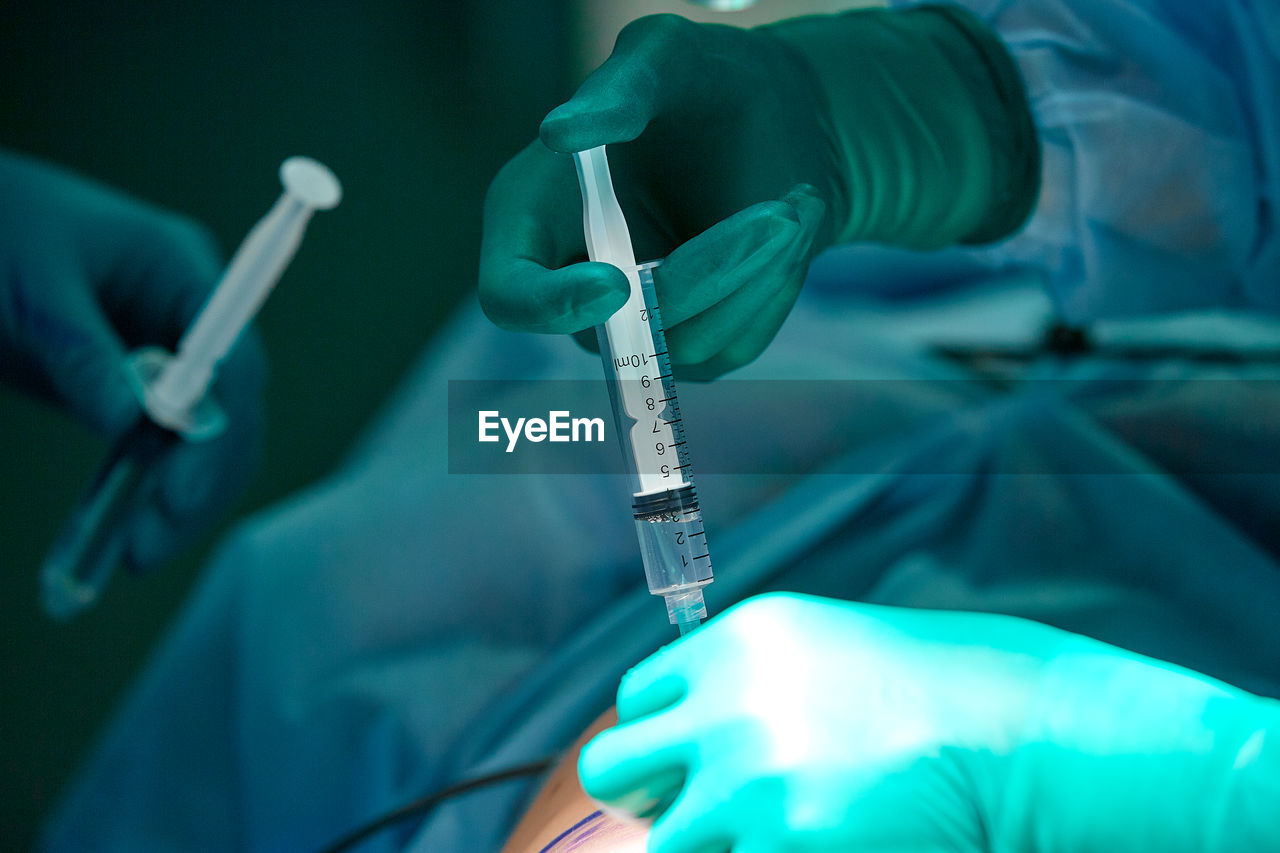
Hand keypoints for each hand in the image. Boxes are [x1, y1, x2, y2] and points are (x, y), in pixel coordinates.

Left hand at [0, 150, 264, 572]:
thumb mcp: (27, 288)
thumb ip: (81, 354)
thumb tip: (129, 423)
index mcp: (181, 268)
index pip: (233, 357)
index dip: (221, 428)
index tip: (183, 491)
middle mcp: (193, 313)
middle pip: (236, 408)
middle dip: (204, 481)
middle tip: (149, 544)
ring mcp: (171, 349)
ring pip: (212, 437)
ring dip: (187, 497)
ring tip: (138, 551)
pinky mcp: (142, 382)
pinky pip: (169, 444)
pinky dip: (156, 487)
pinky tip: (131, 528)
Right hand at [480, 7, 1037, 378]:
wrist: (799, 122)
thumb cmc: (722, 81)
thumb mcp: (674, 54)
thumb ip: (622, 84)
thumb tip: (565, 130)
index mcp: (541, 214)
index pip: (506, 288)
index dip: (543, 300)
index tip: (617, 282)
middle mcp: (583, 276)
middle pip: (611, 332)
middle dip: (704, 279)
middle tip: (778, 217)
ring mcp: (647, 320)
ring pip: (685, 347)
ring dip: (754, 281)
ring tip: (789, 205)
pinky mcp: (710, 337)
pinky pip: (735, 345)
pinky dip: (773, 294)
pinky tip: (788, 231)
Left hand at [580, 592, 1279, 852]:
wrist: (1020, 730)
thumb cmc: (932, 689)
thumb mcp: (822, 651)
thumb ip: (742, 684)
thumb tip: (684, 737)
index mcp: (736, 643)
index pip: (635, 698)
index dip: (658, 737)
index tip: (684, 762)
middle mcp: (728, 704)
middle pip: (613, 769)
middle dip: (647, 796)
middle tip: (697, 812)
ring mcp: (753, 781)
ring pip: (668, 843)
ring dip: (710, 844)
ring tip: (782, 829)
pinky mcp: (786, 843)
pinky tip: (822, 837)